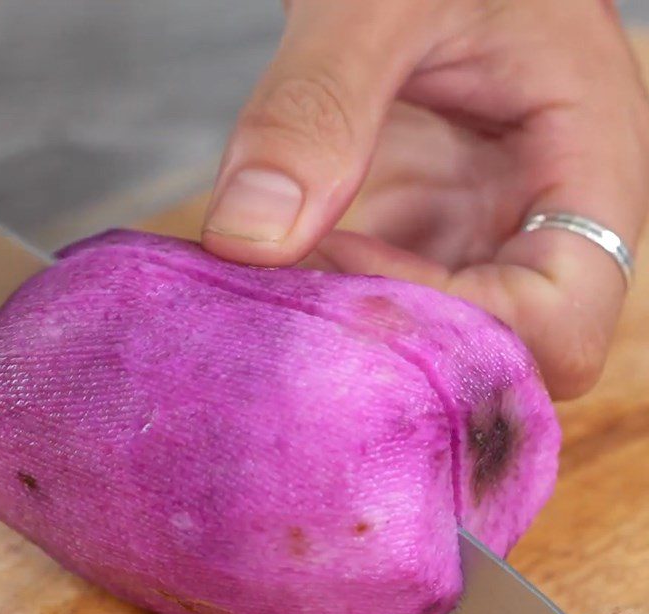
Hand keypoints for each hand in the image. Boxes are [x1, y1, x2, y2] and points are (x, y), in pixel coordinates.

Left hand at [201, 0, 648, 398]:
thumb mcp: (380, 1)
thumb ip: (317, 106)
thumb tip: (248, 239)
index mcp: (586, 165)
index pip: (560, 324)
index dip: (457, 333)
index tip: (348, 268)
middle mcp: (537, 221)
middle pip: (496, 357)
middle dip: (391, 344)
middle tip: (291, 294)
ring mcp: (477, 235)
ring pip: (434, 344)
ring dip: (348, 331)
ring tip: (273, 278)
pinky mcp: (423, 235)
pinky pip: (384, 303)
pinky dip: (326, 301)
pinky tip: (275, 266)